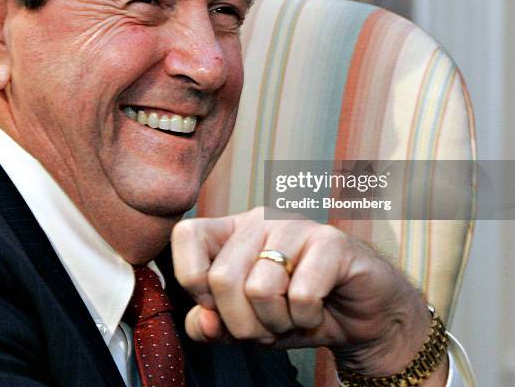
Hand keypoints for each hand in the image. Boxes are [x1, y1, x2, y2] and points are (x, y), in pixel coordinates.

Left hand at [171, 207, 447, 381]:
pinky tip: (317, 310)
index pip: (186, 234)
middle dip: (241, 324)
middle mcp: (260, 220)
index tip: (215, 305)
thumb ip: (211, 324)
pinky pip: (301, 295)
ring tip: (292, 316)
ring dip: (276, 323)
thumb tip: (203, 322)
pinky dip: (306, 320)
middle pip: (221, 277)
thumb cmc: (295, 313)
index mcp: (233, 231)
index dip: (191, 278)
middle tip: (265, 326)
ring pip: (259, 289)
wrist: (360, 315)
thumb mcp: (244, 324)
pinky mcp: (331, 241)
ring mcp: (296, 226)